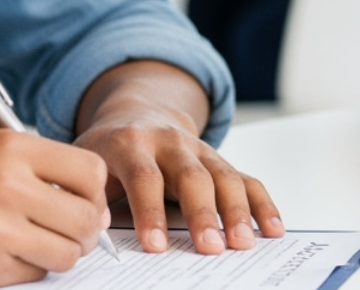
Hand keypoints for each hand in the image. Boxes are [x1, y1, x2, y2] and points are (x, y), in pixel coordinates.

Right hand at [0, 129, 109, 286]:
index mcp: (11, 146)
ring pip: (67, 253)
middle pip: (86, 217)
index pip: (91, 171)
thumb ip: (37, 169)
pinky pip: (32, 275)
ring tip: (30, 244)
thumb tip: (92, 203)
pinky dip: (24, 270)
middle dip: (83, 230)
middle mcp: (8, 184)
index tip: (83, 203)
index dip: (94, 193)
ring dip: (57, 254)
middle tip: (65, 232)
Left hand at [75, 61, 283, 254]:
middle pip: (191, 176)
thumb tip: (92, 227)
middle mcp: (170, 142)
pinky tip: (273, 228)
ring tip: (243, 243)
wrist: (136, 113)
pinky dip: (263, 204)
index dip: (149, 211)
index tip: (155, 246)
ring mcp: (200, 150)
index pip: (143, 177)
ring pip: (224, 176)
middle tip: (209, 246)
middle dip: (202, 213)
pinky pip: (246, 180)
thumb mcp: (87, 162)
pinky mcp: (220, 161)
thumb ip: (88, 192)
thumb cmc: (108, 150)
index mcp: (131, 142)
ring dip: (236, 211)